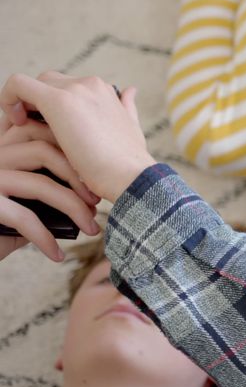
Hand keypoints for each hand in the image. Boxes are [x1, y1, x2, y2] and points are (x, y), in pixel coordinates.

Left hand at [0, 72, 154, 202]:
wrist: (131, 177)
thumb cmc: (130, 163)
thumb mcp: (131, 130)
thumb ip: (127, 108)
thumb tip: (131, 91)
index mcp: (103, 91)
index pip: (65, 87)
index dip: (48, 105)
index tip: (42, 127)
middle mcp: (89, 84)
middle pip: (46, 82)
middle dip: (32, 103)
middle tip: (25, 129)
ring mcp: (74, 90)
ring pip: (31, 84)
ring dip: (20, 104)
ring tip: (19, 131)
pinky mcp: (57, 100)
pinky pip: (18, 85)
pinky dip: (8, 99)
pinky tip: (15, 124)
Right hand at [0, 117, 101, 261]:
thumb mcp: (26, 204)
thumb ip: (49, 190)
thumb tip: (90, 200)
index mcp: (2, 150)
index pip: (40, 131)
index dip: (72, 151)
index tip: (94, 176)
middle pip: (43, 150)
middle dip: (78, 177)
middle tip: (96, 202)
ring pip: (40, 184)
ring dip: (74, 208)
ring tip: (91, 229)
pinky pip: (23, 218)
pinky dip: (46, 238)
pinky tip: (57, 255)